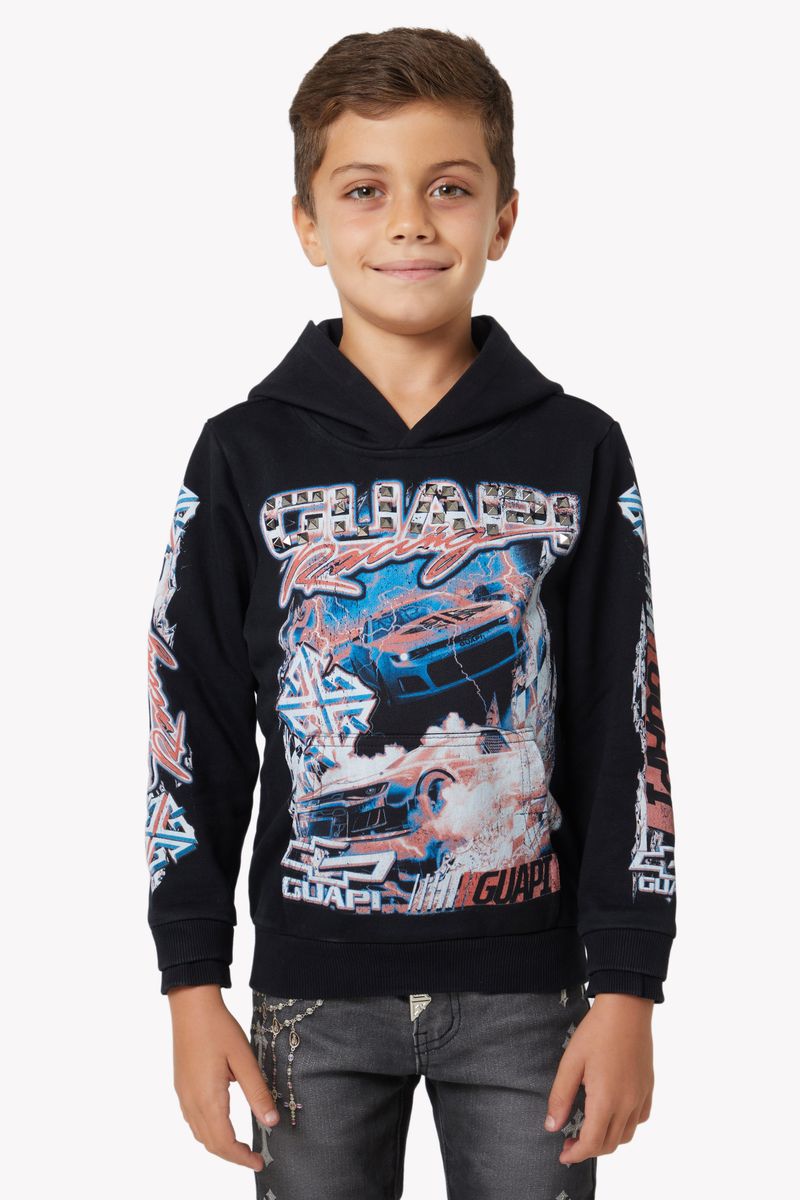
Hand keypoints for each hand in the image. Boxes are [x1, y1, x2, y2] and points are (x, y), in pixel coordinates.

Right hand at [168, 984, 280, 1169]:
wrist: (190, 1006)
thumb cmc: (218, 1028)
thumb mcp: (244, 1059)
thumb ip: (257, 1093)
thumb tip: (271, 1122)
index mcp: (208, 1098)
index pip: (224, 1142)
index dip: (241, 1157)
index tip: (259, 1162)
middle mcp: (192, 1102)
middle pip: (210, 1143)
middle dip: (232, 1156)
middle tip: (254, 1157)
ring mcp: (183, 1095)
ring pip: (200, 1134)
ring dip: (219, 1145)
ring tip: (240, 1145)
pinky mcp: (181, 1086)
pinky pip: (193, 1120)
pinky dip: (208, 1131)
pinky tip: (221, 1123)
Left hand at [543, 993, 654, 1163]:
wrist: (626, 1007)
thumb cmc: (596, 1032)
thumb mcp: (571, 1062)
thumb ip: (560, 1097)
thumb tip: (552, 1126)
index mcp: (606, 1100)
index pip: (591, 1143)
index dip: (575, 1154)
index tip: (562, 1154)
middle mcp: (627, 1104)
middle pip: (609, 1144)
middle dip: (588, 1149)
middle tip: (569, 1141)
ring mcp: (640, 1096)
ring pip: (626, 1135)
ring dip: (606, 1139)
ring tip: (588, 1128)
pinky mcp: (648, 1087)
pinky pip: (639, 1119)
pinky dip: (625, 1125)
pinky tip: (611, 1113)